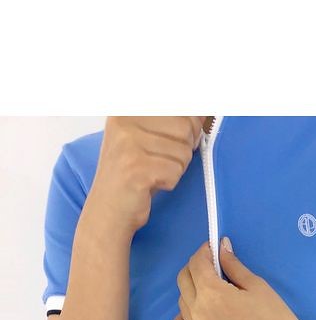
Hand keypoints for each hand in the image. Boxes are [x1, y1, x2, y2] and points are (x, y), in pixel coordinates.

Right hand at [88, 116, 204, 235]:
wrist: (108, 210)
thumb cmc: (133, 175)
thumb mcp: (147, 140)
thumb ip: (174, 121)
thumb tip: (203, 112)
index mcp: (127, 109)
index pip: (180, 108)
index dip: (187, 128)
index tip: (170, 142)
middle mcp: (124, 120)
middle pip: (185, 128)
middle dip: (182, 151)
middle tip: (159, 162)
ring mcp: (128, 143)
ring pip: (183, 152)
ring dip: (175, 169)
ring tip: (152, 173)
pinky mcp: (136, 168)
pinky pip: (176, 171)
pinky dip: (169, 182)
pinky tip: (150, 184)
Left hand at [171, 238, 313, 319]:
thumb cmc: (276, 318)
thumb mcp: (257, 286)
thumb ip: (233, 265)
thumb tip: (221, 246)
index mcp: (213, 293)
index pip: (197, 264)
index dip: (204, 252)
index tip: (211, 250)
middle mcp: (199, 313)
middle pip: (184, 281)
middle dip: (195, 268)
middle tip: (210, 269)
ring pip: (182, 304)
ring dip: (192, 293)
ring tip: (210, 294)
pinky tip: (189, 318)